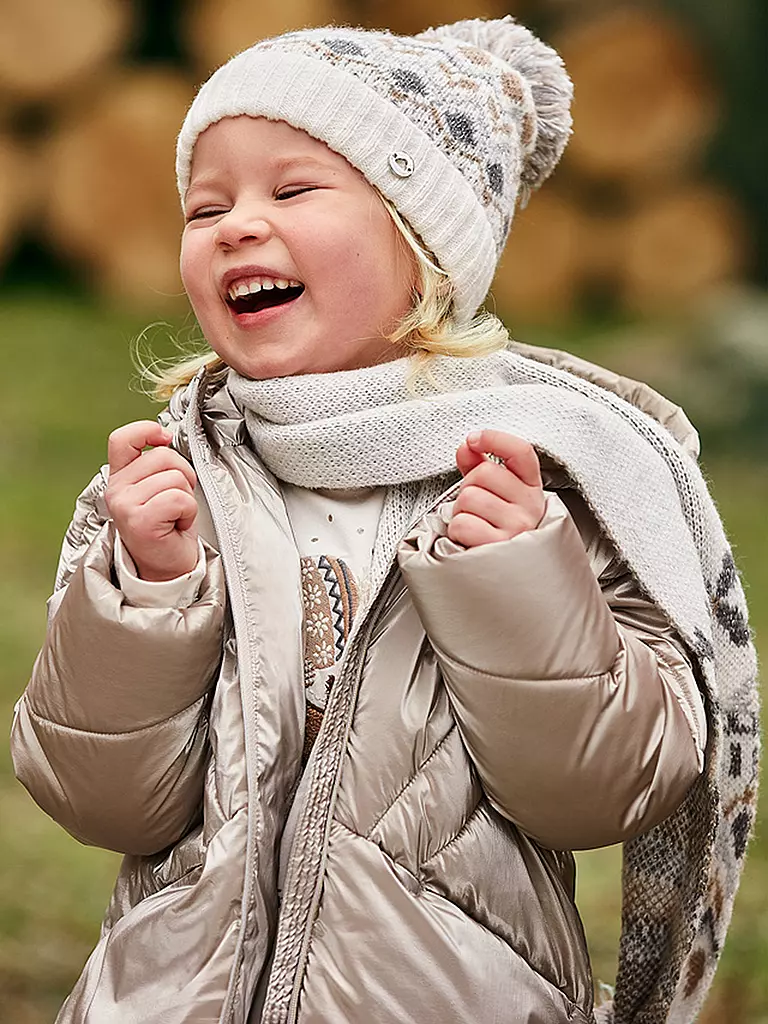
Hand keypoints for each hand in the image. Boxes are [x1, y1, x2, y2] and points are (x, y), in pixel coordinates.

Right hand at [105, 421, 199, 581]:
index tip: (164, 438)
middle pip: (164, 456)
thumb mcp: (157, 490)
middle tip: (177, 502)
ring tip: (175, 515)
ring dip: (186, 497)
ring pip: (175, 477)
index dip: (146, 430)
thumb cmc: (167, 528)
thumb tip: (167, 437)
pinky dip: (188, 512)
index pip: (122, 439)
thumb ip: (156, 464)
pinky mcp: (140, 521)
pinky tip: (177, 525)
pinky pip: (179, 498)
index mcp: (119, 478)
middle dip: (183, 476)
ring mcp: (125, 506)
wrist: (167, 569)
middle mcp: (117, 490)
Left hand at [447, 429, 544, 547]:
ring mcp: (517, 527)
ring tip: (473, 524)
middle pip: (485, 472)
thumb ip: (480, 466)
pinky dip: (457, 531)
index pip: (520, 452)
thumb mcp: (497, 495)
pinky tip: (470, 539)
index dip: (494, 439)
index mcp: (531, 487)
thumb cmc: (499, 531)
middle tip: (474, 507)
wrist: (509, 575)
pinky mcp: (499, 548)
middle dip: (468, 487)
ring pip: (469, 498)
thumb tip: (467, 447)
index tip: (474, 440)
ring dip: (460, 511)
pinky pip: (463, 524)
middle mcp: (530, 506)